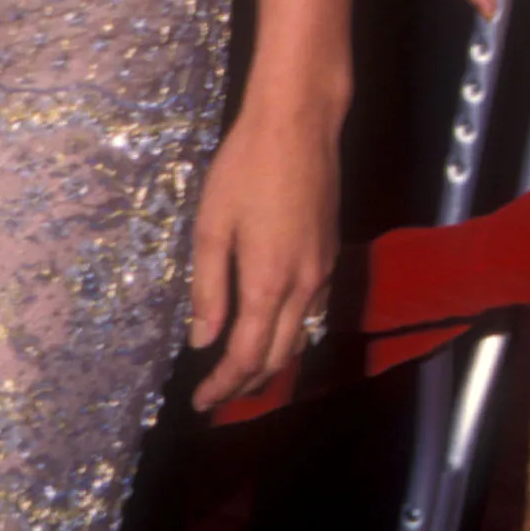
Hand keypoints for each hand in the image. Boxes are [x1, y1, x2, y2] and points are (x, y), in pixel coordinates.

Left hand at [186, 95, 338, 410]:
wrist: (299, 128)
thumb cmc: (244, 169)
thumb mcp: (212, 225)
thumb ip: (209, 287)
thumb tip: (203, 340)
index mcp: (270, 283)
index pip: (249, 356)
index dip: (225, 386)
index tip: (200, 402)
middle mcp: (305, 288)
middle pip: (279, 356)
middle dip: (247, 384)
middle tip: (214, 398)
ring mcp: (322, 274)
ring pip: (298, 338)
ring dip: (269, 363)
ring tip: (237, 376)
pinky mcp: (329, 258)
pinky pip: (309, 315)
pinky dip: (286, 336)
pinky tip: (266, 333)